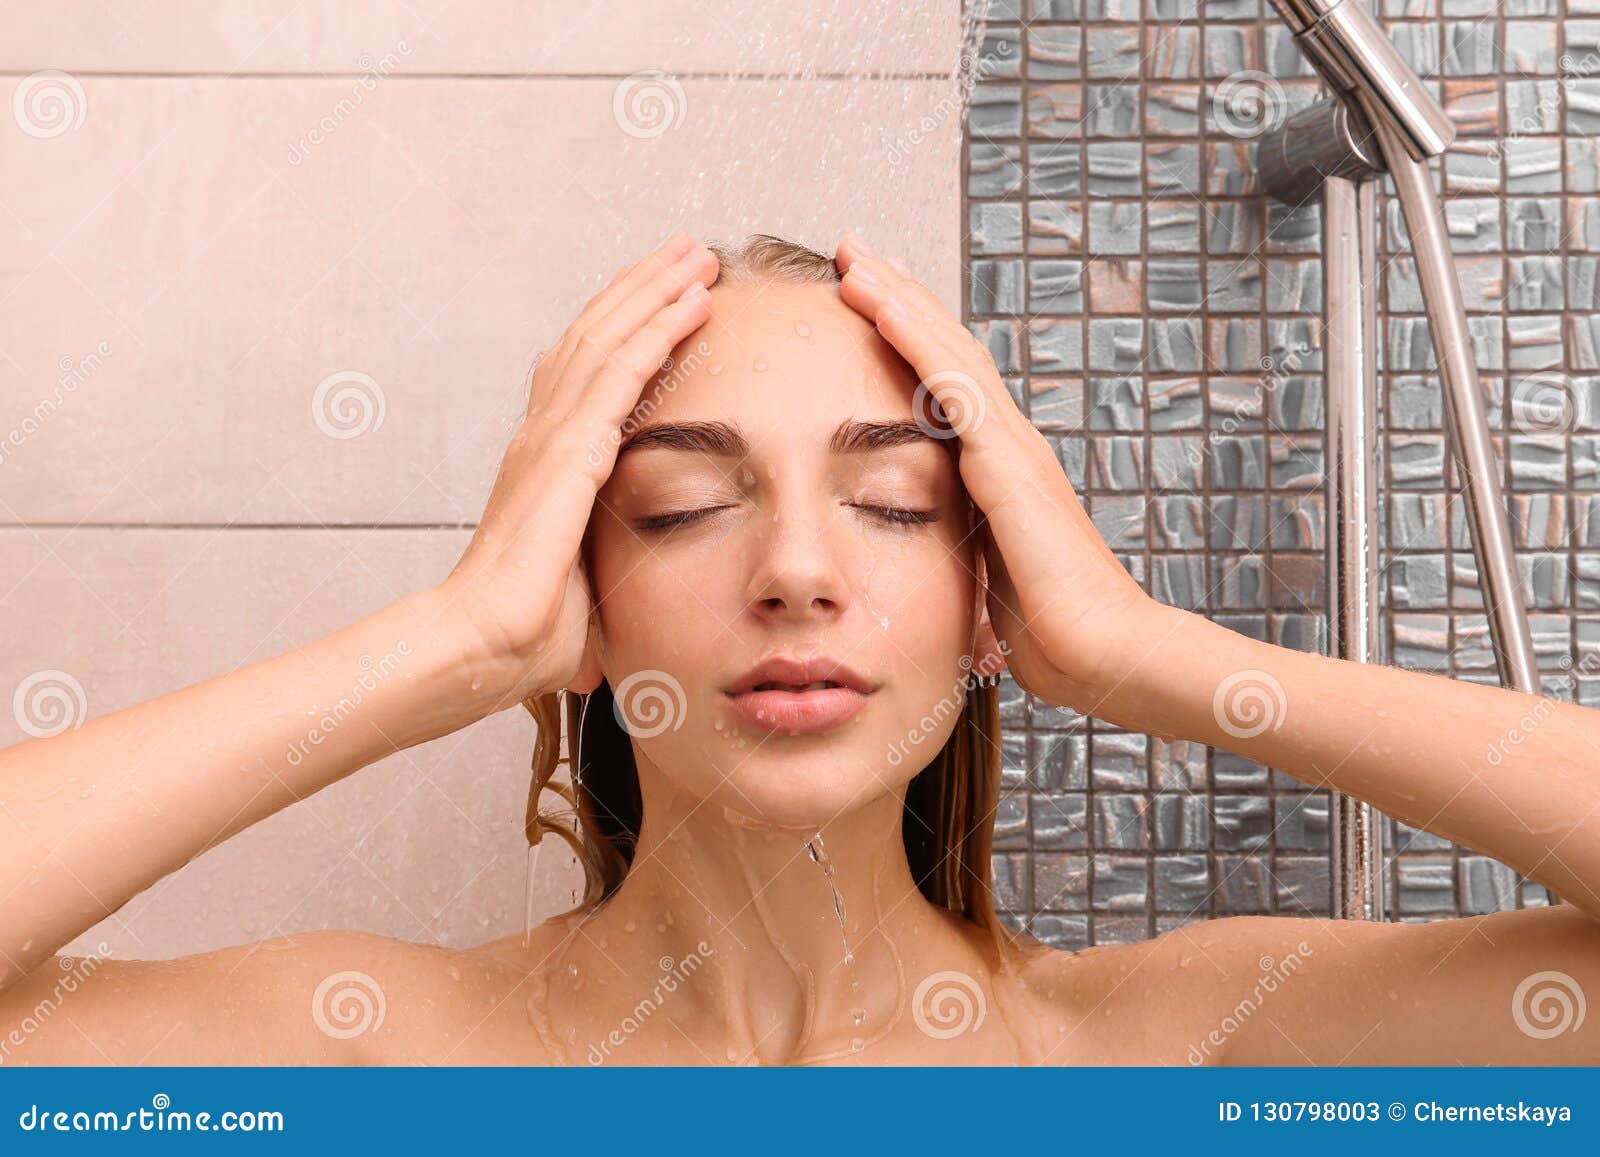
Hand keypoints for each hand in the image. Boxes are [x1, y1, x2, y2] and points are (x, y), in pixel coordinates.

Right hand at [436, 231, 718, 705]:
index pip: (587, 372)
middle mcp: (543, 436)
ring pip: (610, 338)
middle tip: (687, 251)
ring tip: (698, 254)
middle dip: (642, 288)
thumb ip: (601, 581)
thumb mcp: (579, 592)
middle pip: (596, 336)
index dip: (625, 326)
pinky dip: (659, 329)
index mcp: (545, 463)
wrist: (482, 649)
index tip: (665, 295)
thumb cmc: (523, 635)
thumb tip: (617, 621)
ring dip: (656, 290)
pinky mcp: (568, 452)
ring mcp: (551, 438)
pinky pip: (622, 372)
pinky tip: (692, 300)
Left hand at [834, 235, 1155, 711]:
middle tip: (855, 253)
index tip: (870, 300)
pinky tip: (881, 304)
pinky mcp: (1007, 466)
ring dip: (899, 300)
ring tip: (856, 258)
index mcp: (1001, 470)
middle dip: (900, 298)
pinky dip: (914, 339)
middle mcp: (1008, 445)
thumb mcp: (987, 581)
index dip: (910, 339)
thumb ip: (962, 554)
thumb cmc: (1051, 632)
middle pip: (946, 351)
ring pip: (947, 352)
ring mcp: (1012, 449)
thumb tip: (927, 564)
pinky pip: (952, 388)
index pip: (949, 385)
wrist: (1104, 655)